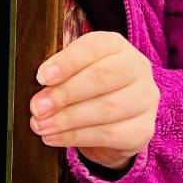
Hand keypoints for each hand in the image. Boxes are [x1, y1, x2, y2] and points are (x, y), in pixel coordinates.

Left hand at [30, 31, 158, 170]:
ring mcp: (145, 99)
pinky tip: (55, 138)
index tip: (41, 77)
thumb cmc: (87, 85)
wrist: (115, 119)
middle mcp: (137, 68)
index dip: (66, 62)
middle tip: (37, 107)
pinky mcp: (144, 129)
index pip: (92, 47)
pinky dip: (77, 137)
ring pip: (105, 109)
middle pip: (100, 78)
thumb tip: (39, 87)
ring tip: (41, 125)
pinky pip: (109, 135)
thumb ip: (60, 72)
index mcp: (116, 45)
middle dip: (64, 94)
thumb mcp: (75, 69)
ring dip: (67, 120)